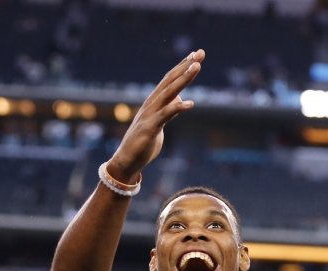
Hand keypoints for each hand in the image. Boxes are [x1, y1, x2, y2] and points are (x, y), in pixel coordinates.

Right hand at [106, 50, 203, 182]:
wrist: (126, 160)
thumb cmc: (143, 143)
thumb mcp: (160, 123)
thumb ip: (169, 111)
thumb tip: (180, 100)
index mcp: (154, 102)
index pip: (170, 79)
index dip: (183, 66)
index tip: (196, 54)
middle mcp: (152, 104)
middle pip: (170, 80)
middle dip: (186, 66)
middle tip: (200, 53)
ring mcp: (150, 114)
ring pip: (169, 92)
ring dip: (183, 79)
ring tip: (196, 67)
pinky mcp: (150, 128)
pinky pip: (165, 115)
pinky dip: (177, 107)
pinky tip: (190, 103)